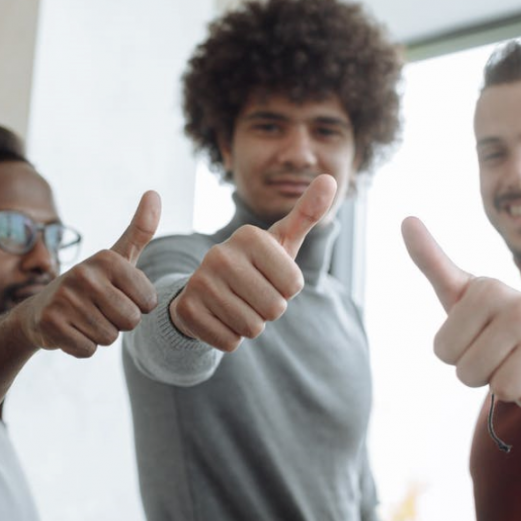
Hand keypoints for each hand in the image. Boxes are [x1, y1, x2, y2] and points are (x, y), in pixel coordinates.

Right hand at [15, 190, 160, 357]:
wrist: (40, 310)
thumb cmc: (91, 284)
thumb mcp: (118, 257)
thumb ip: (140, 230)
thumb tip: (154, 192)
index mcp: (107, 259)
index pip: (148, 303)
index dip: (137, 307)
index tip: (117, 296)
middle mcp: (85, 274)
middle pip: (130, 321)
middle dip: (119, 324)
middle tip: (100, 310)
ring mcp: (64, 298)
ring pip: (109, 338)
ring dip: (100, 335)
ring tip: (84, 319)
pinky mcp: (50, 323)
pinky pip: (87, 350)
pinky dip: (82, 347)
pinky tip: (70, 331)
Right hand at [171, 174, 337, 351]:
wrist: (206, 290)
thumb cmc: (256, 266)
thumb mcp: (282, 241)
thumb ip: (307, 213)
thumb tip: (331, 179)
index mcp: (249, 236)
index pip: (294, 286)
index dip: (288, 290)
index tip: (271, 278)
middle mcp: (220, 254)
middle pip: (274, 308)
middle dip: (270, 310)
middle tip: (254, 296)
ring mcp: (200, 282)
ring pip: (252, 327)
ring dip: (251, 325)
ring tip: (238, 306)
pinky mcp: (188, 310)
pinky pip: (230, 342)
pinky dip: (231, 337)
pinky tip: (221, 318)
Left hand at [401, 216, 520, 410]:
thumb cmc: (496, 315)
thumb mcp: (462, 290)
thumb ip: (431, 260)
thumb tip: (406, 220)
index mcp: (487, 291)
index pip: (443, 352)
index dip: (456, 353)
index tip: (475, 335)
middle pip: (470, 374)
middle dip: (479, 372)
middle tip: (498, 351)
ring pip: (504, 390)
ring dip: (505, 385)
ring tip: (519, 361)